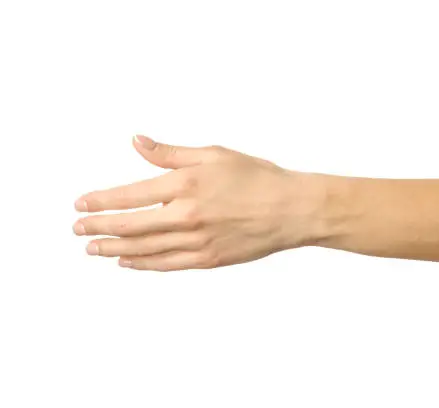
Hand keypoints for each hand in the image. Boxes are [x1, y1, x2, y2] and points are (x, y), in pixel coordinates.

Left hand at [73, 135, 325, 270]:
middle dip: (99, 228)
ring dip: (115, 249)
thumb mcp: (215, 154)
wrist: (292, 209)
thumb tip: (137, 142)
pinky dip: (143, 264)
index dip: (101, 201)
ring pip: (145, 249)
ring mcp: (197, 241)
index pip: (130, 195)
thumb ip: (171, 153)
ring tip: (94, 249)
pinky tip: (128, 262)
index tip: (81, 205)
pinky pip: (167, 264)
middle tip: (78, 230)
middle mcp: (187, 216)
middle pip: (131, 225)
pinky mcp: (209, 259)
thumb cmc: (258, 177)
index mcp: (186, 185)